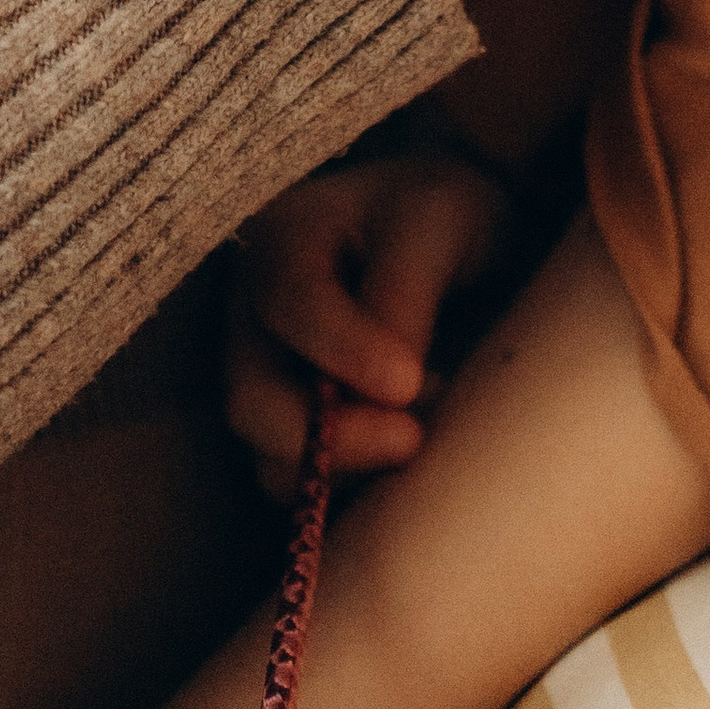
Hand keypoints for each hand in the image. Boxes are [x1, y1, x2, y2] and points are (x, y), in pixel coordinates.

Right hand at [228, 152, 508, 492]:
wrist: (456, 241)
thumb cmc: (445, 216)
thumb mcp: (438, 222)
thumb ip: (404, 294)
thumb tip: (390, 391)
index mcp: (281, 242)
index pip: (289, 303)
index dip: (344, 350)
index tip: (411, 382)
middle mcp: (254, 318)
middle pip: (253, 402)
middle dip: (333, 437)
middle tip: (414, 438)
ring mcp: (267, 381)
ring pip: (272, 462)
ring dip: (349, 472)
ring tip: (423, 436)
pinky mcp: (296, 435)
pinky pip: (306, 491)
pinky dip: (356, 493)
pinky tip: (412, 459)